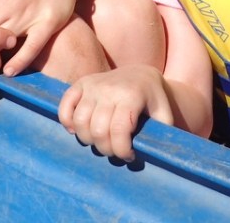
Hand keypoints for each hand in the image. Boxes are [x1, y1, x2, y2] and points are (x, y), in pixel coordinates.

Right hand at [58, 64, 174, 161]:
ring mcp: (93, 85)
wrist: (141, 74)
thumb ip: (161, 135)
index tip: (129, 155)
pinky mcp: (81, 84)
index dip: (121, 150)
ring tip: (100, 141)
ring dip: (88, 140)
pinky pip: (65, 106)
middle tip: (115, 150)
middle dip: (106, 149)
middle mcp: (109, 89)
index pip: (118, 130)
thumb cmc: (154, 100)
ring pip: (80, 121)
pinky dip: (67, 122)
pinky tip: (77, 130)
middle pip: (98, 130)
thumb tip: (151, 155)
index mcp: (131, 95)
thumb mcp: (164, 115)